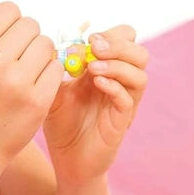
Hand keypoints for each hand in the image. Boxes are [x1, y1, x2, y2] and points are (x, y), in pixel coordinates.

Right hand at [0, 0, 61, 177]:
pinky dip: (49, 75)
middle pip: (32, 25)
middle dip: (28, 40)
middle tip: (17, 61)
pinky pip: (56, 69)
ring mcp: (18, 81)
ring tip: (26, 74)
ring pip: (47, 45)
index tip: (6, 43)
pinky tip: (35, 88)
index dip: (12, 24)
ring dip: (42, 56)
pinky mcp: (38, 100)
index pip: (9, 10)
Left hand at [42, 25, 148, 184]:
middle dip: (119, 45)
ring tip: (92, 67)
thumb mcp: (54, 89)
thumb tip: (60, 39)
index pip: (125, 40)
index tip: (87, 37)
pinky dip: (114, 87)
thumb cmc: (60, 123)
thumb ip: (58, 66)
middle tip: (94, 46)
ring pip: (140, 75)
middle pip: (139, 53)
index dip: (111, 34)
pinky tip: (96, 84)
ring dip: (117, 65)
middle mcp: (121, 83)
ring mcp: (124, 103)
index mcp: (107, 69)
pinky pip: (128, 100)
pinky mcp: (121, 122)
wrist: (64, 160)